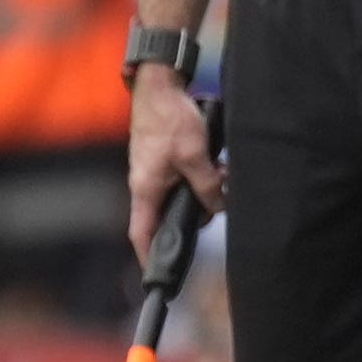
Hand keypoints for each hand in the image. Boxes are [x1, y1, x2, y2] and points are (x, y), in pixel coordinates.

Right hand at [128, 65, 221, 263]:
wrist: (160, 85)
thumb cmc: (170, 118)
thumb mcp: (195, 155)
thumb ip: (208, 185)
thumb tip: (218, 208)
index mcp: (145, 189)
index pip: (141, 234)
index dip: (148, 257)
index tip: (157, 276)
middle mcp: (145, 183)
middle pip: (166, 216)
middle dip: (193, 217)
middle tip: (215, 207)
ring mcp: (153, 170)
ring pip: (179, 195)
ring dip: (202, 192)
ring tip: (220, 177)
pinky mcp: (163, 157)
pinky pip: (182, 177)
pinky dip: (200, 176)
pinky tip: (217, 164)